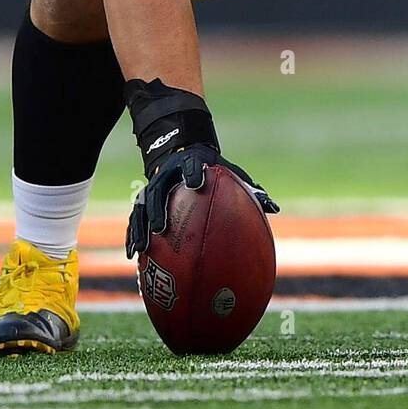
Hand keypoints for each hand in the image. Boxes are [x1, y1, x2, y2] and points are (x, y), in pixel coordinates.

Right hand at [126, 144, 278, 255]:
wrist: (180, 151)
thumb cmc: (212, 169)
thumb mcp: (229, 172)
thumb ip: (249, 189)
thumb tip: (274, 209)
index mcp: (190, 164)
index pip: (191, 165)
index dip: (193, 172)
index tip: (197, 182)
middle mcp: (167, 176)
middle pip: (158, 191)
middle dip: (158, 208)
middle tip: (161, 227)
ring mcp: (153, 188)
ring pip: (142, 208)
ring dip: (140, 227)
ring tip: (141, 249)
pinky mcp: (144, 200)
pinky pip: (136, 219)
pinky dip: (133, 235)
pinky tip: (134, 257)